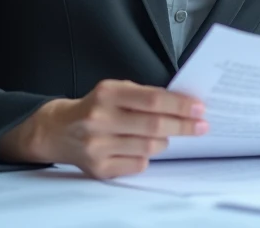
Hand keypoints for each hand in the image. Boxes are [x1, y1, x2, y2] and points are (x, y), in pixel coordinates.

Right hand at [0, 79, 208, 177]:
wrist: (58, 130)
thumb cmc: (94, 107)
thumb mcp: (114, 90)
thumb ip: (144, 95)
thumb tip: (183, 104)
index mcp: (107, 94)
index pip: (153, 100)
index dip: (180, 105)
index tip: (199, 108)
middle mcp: (100, 119)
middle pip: (154, 125)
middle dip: (183, 125)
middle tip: (200, 125)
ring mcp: (98, 146)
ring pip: (149, 147)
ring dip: (165, 141)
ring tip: (167, 134)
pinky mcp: (98, 168)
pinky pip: (137, 165)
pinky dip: (147, 157)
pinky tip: (143, 148)